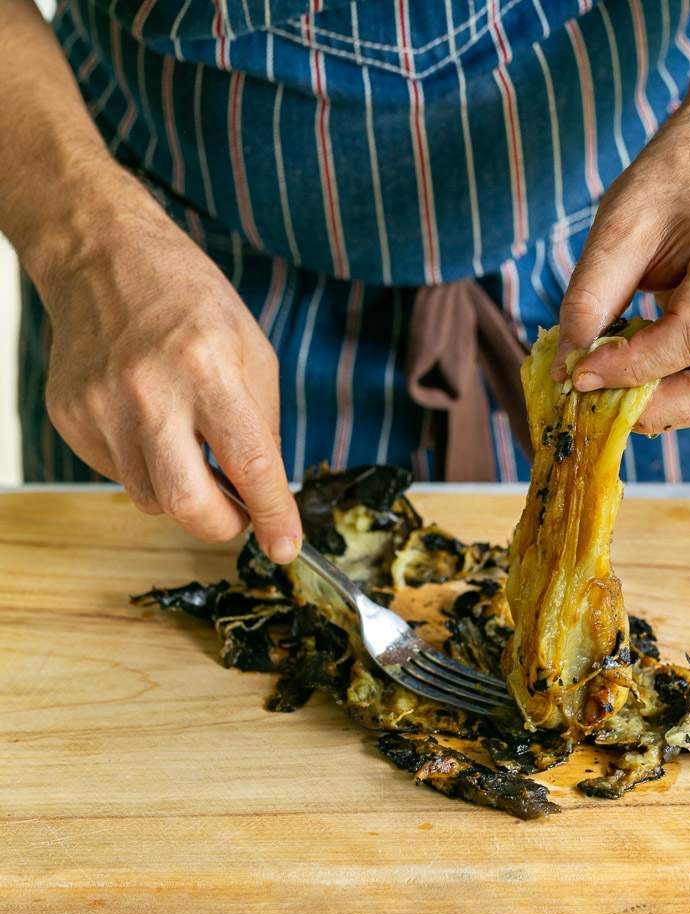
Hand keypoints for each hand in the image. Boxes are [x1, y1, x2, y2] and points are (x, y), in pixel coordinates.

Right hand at [38, 176, 300, 561]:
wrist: (104, 258)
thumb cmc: (189, 301)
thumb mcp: (252, 352)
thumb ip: (262, 427)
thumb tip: (265, 493)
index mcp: (207, 368)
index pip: (248, 463)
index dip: (273, 515)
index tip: (286, 547)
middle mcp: (148, 392)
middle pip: (186, 503)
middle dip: (222, 526)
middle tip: (239, 516)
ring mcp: (100, 407)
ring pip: (149, 499)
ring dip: (184, 494)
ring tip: (191, 451)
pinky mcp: (70, 417)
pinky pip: (118, 474)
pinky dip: (147, 467)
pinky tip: (150, 426)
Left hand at [553, 101, 689, 434]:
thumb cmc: (668, 188)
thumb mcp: (618, 227)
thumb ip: (590, 298)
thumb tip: (565, 367)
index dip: (632, 367)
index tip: (579, 375)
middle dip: (651, 407)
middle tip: (591, 402)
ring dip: (659, 411)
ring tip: (605, 396)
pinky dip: (668, 401)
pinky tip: (627, 387)